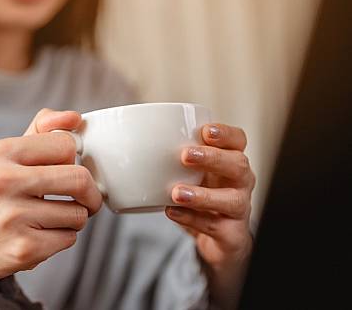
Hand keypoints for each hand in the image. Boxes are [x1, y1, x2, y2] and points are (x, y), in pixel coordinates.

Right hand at [0, 109, 101, 281]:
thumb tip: (75, 118)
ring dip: (75, 218)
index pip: (66, 144)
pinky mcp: (24, 248)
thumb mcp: (10, 154)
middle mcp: (2, 182)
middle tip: (84, 198)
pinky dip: (63, 238)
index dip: (73, 158)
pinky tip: (42, 234)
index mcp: (0, 152)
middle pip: (80, 179)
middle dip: (90, 193)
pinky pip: (70, 238)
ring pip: (79, 214)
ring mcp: (12, 217)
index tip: (66, 168)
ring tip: (51, 217)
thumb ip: (43, 128)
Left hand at [165, 123, 255, 306]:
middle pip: (238, 164)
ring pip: (232, 199)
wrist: (216, 240)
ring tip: (176, 192)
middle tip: (185, 155)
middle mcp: (240, 183)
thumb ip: (171, 159)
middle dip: (213, 158)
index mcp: (229, 162)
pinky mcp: (231, 234)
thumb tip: (129, 143)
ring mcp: (238, 209)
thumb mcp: (189, 175)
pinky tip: (171, 212)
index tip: (205, 130)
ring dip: (202, 194)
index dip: (226, 134)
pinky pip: (214, 225)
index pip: (238, 141)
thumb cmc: (200, 198)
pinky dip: (191, 218)